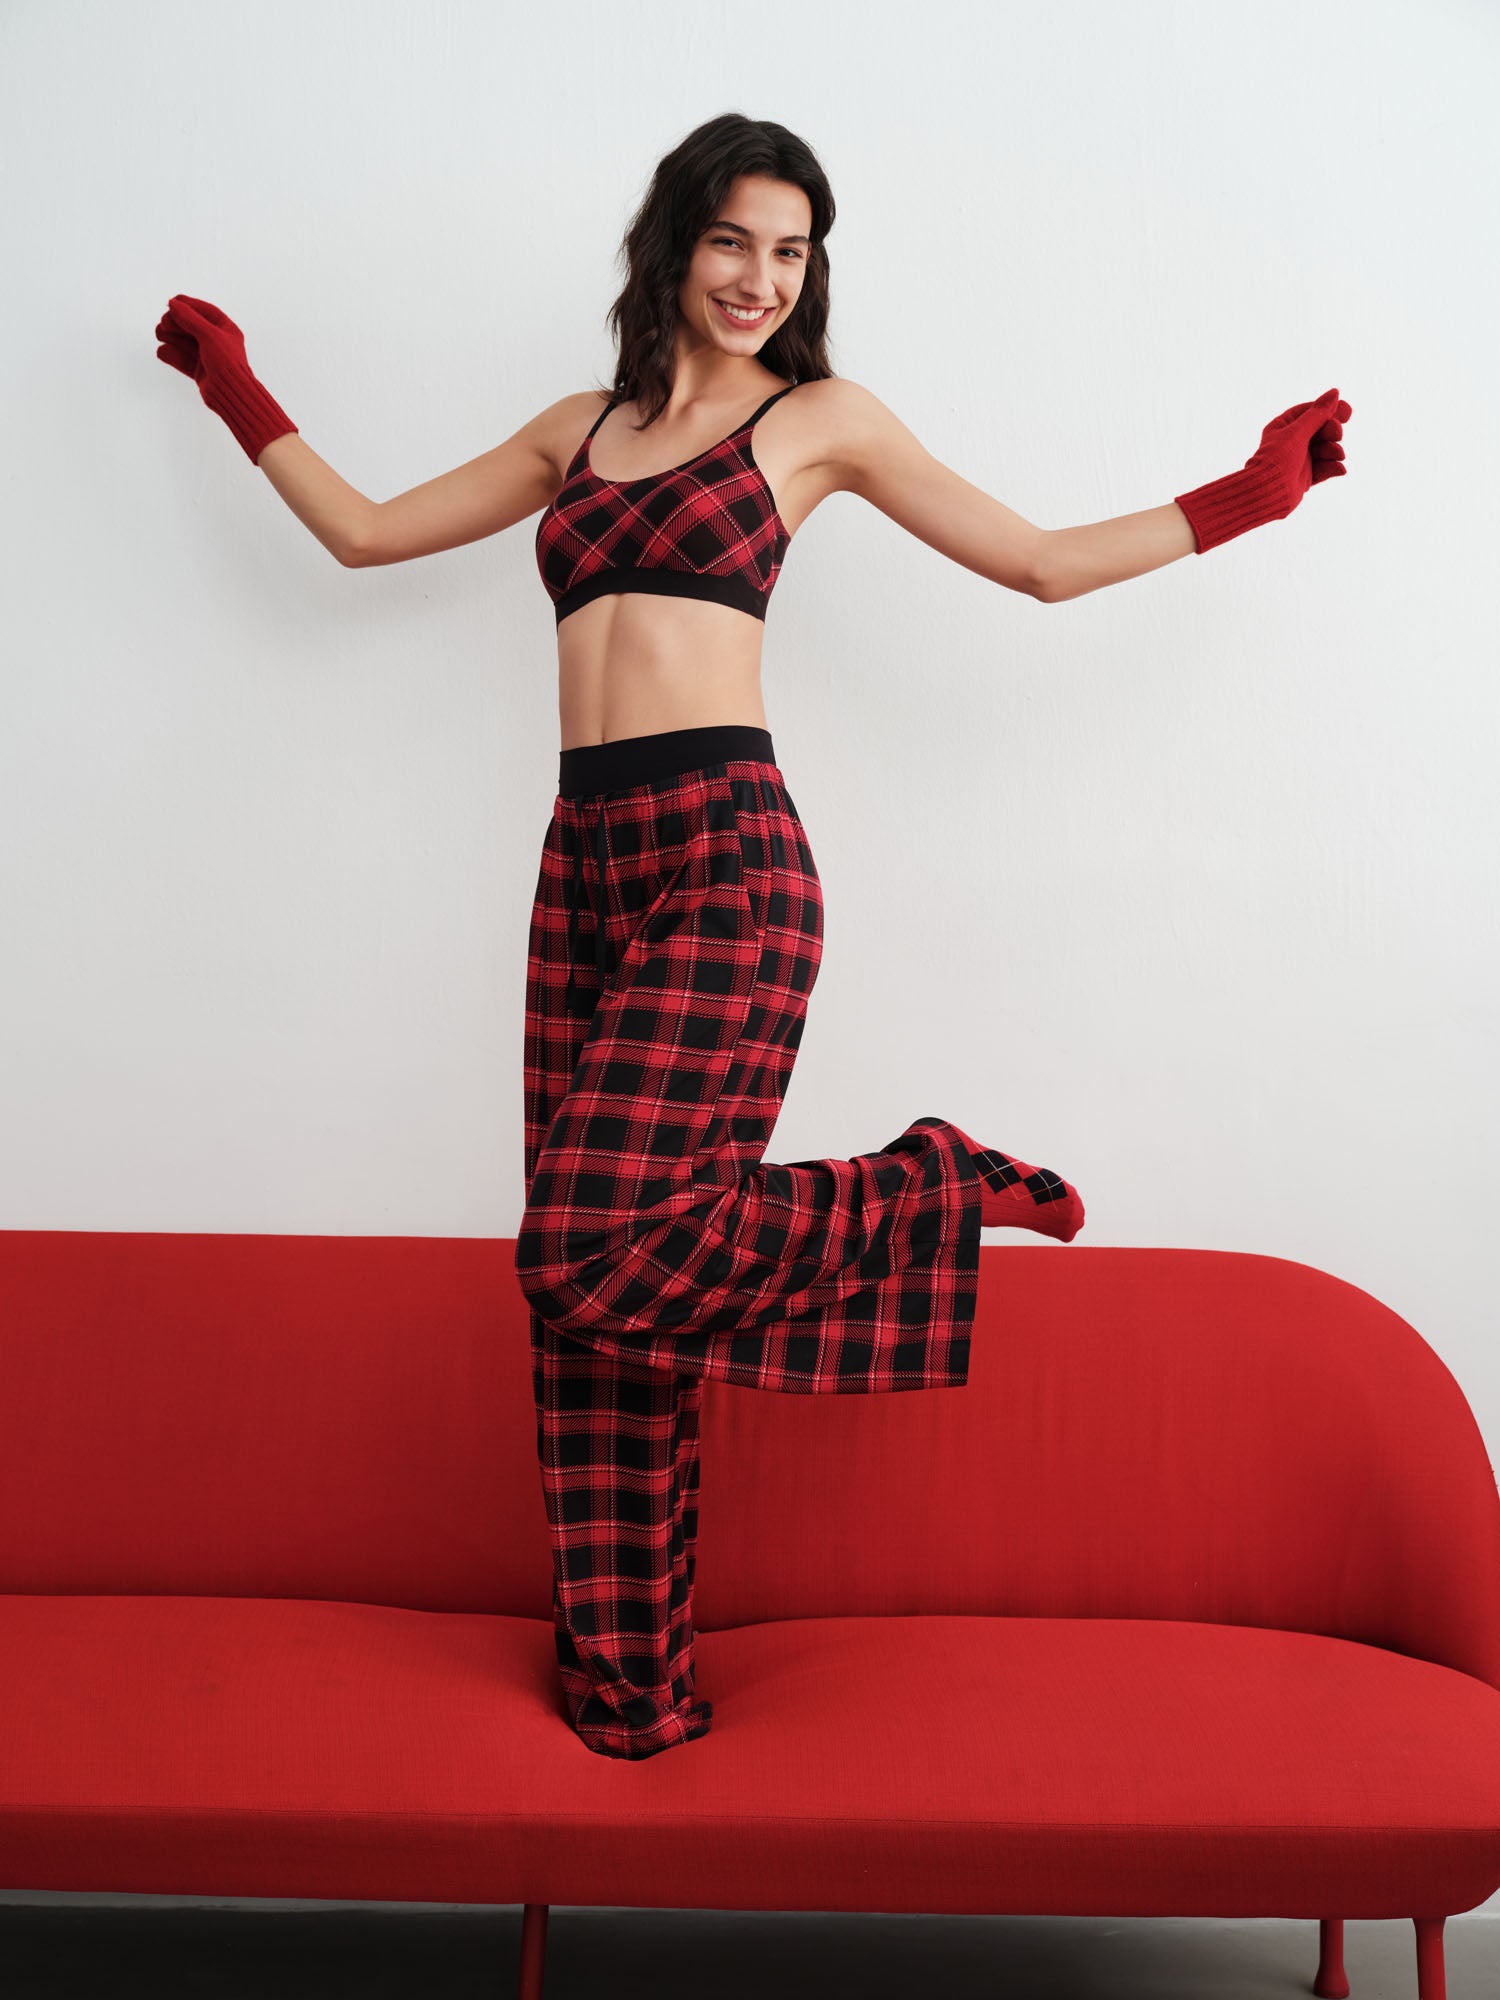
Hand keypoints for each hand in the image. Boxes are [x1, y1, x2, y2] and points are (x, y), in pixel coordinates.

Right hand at [155, 294, 298, 466]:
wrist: (231, 394)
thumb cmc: (227, 364)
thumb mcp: (209, 335)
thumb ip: (190, 318)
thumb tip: (173, 304)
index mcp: (226, 330)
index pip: (205, 312)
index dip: (188, 305)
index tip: (171, 301)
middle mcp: (218, 342)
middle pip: (192, 326)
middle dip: (176, 322)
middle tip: (164, 322)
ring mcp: (208, 357)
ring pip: (184, 342)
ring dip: (170, 336)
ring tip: (159, 334)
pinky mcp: (200, 371)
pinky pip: (182, 359)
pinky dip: (171, 354)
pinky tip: (162, 351)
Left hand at [1174, 387, 1351, 552]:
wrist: (1267, 493)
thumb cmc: (1277, 459)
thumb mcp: (1298, 432)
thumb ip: (1318, 414)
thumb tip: (1335, 393)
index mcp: (1284, 426)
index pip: (1310, 412)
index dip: (1329, 410)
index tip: (1346, 411)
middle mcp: (1292, 441)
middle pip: (1321, 430)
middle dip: (1332, 431)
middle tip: (1337, 434)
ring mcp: (1299, 459)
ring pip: (1325, 450)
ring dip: (1334, 451)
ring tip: (1337, 455)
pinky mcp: (1305, 477)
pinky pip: (1324, 469)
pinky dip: (1333, 468)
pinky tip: (1340, 469)